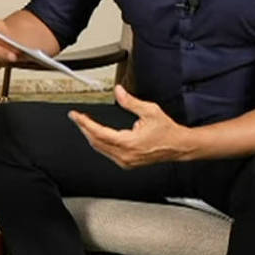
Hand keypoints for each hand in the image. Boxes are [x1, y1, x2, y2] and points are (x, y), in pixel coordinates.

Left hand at [68, 85, 190, 167]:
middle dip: (84, 128)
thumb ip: (130, 102)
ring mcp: (126, 161)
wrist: (179, 146)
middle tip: (76, 117)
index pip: (99, 133)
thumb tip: (118, 91)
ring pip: (100, 148)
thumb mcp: (149, 111)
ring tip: (83, 122)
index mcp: (129, 143)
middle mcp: (125, 155)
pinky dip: (99, 142)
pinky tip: (96, 133)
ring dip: (90, 135)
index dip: (84, 123)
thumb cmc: (166, 130)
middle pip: (95, 142)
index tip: (75, 115)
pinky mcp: (127, 163)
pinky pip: (107, 152)